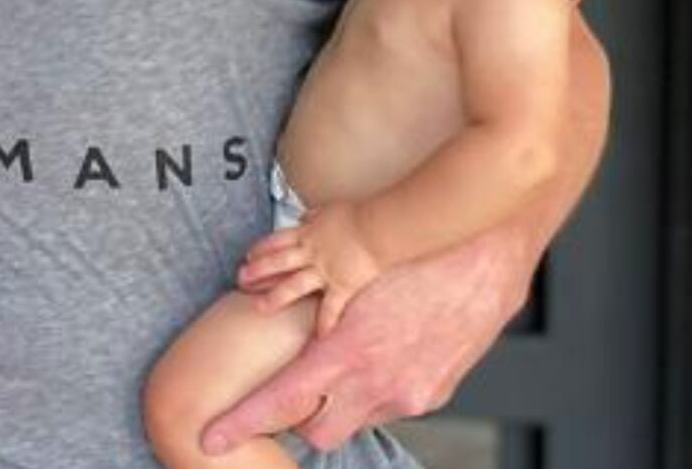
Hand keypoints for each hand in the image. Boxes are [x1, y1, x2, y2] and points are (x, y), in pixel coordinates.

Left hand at [201, 231, 524, 455]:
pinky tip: (383, 357)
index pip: (280, 399)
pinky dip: (377, 391)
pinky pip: (390, 407)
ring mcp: (407, 394)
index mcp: (345, 350)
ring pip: (355, 421)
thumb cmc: (409, 254)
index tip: (210, 438)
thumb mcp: (350, 282)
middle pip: (316, 430)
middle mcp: (376, 383)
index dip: (241, 422)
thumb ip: (318, 312)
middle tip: (293, 387)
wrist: (481, 253)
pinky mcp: (432, 394)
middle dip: (299, 417)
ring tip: (346, 363)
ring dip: (342, 403)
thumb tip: (283, 316)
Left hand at [239, 202, 381, 335]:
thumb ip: (314, 215)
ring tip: (259, 308)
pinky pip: (330, 308)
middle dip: (257, 272)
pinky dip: (325, 323)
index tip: (248, 256)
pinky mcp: (341, 286)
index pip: (277, 240)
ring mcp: (324, 271)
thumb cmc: (358, 215)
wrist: (378, 228)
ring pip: (293, 286)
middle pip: (277, 262)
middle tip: (240, 280)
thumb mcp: (329, 209)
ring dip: (275, 297)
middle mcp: (311, 253)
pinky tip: (319, 337)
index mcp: (307, 233)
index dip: (261, 248)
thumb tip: (304, 215)